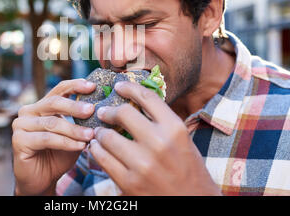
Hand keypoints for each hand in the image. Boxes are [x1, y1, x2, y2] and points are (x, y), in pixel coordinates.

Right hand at [12, 79, 95, 194]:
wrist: (42, 180)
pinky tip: (80, 146)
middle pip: (54, 102)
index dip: (75, 85)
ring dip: (74, 130)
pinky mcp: (19, 140)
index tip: (92, 86)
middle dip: (75, 106)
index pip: (59, 90)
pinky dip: (66, 142)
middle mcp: (28, 111)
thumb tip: (100, 109)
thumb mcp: (72, 134)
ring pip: (53, 123)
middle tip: (92, 110)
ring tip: (91, 135)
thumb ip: (80, 121)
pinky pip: (47, 138)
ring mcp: (21, 125)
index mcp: (41, 105)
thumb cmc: (58, 155)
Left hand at [88, 81, 220, 195]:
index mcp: (175, 129)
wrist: (193, 204)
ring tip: (99, 132)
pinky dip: (96, 150)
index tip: (119, 86)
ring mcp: (142, 164)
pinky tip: (97, 147)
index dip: (129, 87)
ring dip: (100, 132)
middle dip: (109, 110)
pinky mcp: (129, 183)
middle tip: (103, 112)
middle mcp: (159, 144)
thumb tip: (135, 101)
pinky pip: (102, 158)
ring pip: (107, 136)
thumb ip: (162, 122)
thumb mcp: (183, 140)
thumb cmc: (188, 170)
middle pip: (123, 113)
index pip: (147, 97)